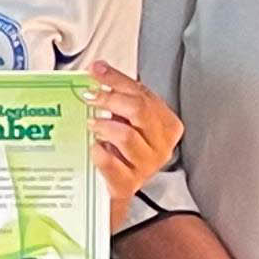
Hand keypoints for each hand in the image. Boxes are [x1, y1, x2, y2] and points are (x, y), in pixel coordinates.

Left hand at [84, 58, 182, 206]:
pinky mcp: (127, 184)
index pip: (144, 95)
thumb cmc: (123, 152)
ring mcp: (146, 166)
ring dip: (105, 125)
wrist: (114, 189)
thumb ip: (119, 94)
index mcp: (167, 125)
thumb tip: (99, 70)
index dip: (118, 80)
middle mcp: (161, 146)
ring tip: (92, 124)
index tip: (96, 71)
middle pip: (140, 111)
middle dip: (111, 99)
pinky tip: (93, 147)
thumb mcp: (127, 119)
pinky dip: (99, 152)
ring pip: (127, 136)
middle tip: (91, 97)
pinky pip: (111, 163)